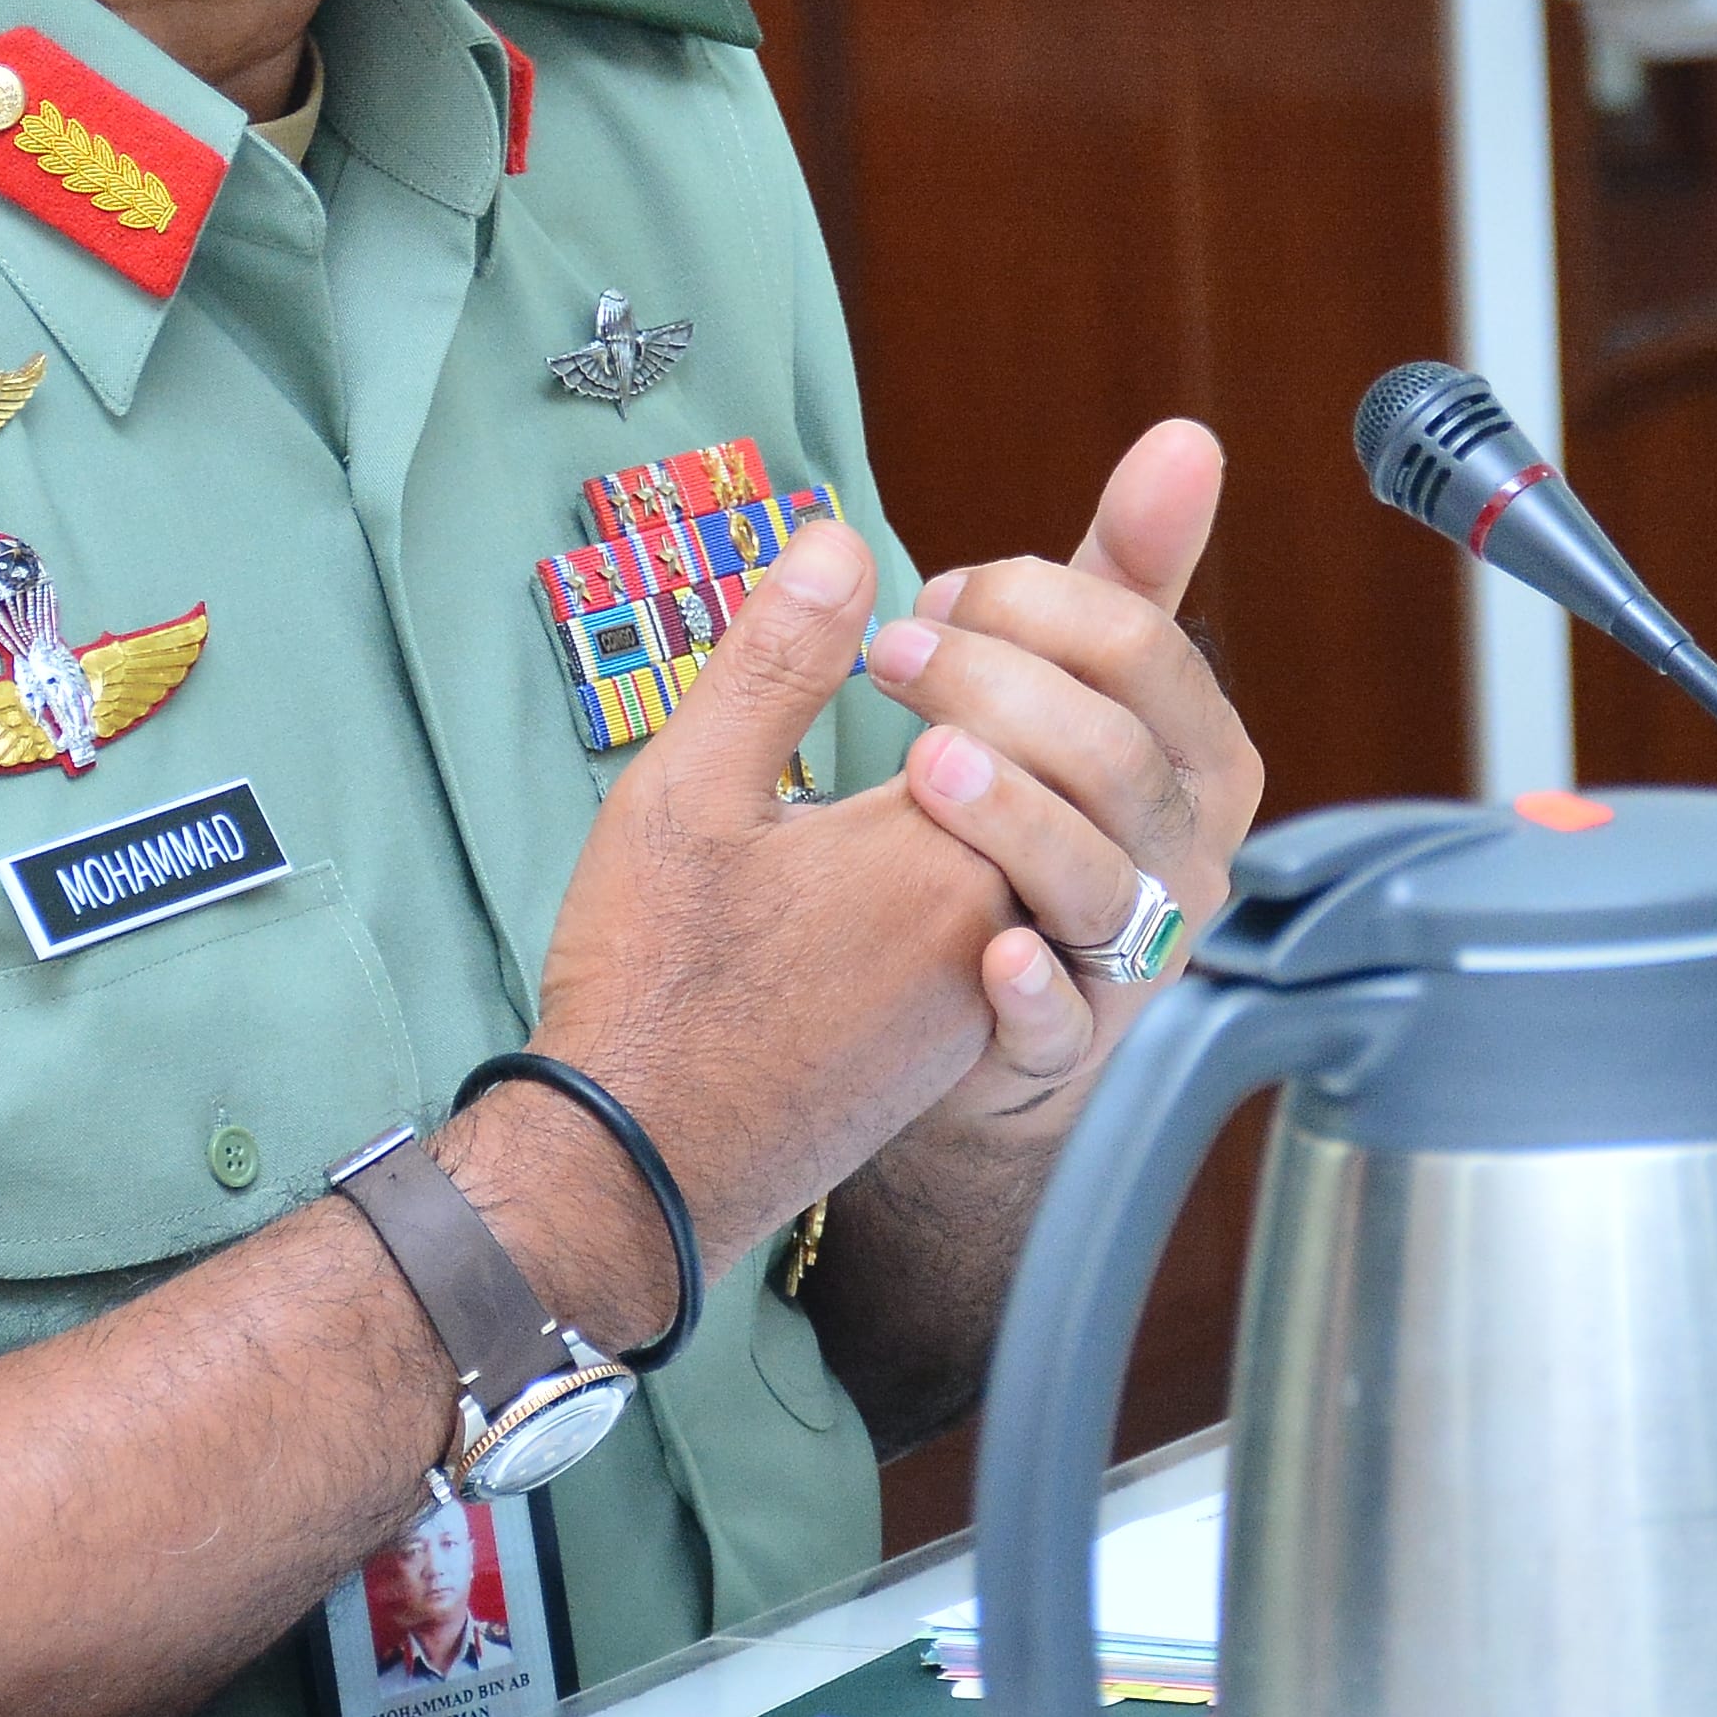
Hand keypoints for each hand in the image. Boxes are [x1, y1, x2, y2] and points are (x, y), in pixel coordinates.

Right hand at [486, 520, 1025, 1312]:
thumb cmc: (651, 983)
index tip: (918, 615)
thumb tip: (838, 541)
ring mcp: (990, 991)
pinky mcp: (965, 1039)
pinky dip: (993, 847)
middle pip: (1079, 765)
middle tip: (938, 645)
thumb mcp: (687, 791)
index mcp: (948, 855)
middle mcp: (1002, 924)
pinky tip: (912, 833)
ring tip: (932, 731)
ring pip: (1059, 842)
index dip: (989, 638)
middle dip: (1031, 686)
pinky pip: (1028, 912)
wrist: (637, 1174)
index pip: (1045, 704)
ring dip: (1017, 770)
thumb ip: (777, 659)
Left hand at [866, 419, 1258, 1138]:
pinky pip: (1066, 1023)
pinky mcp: (1068, 1046)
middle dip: (1000, 689)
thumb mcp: (1074, 688)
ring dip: (1012, 814)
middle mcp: (1186, 856)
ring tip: (922, 767)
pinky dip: (1031, 987)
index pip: (1143, 649)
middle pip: (1119, 754)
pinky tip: (986, 952)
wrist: (977, 1015)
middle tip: (892, 656)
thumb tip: (1191, 436)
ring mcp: (1132, 955)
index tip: (935, 595)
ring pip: (1097, 877)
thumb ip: (1124, 573)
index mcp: (1197, 756)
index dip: (1032, 607)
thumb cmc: (1031, 819)